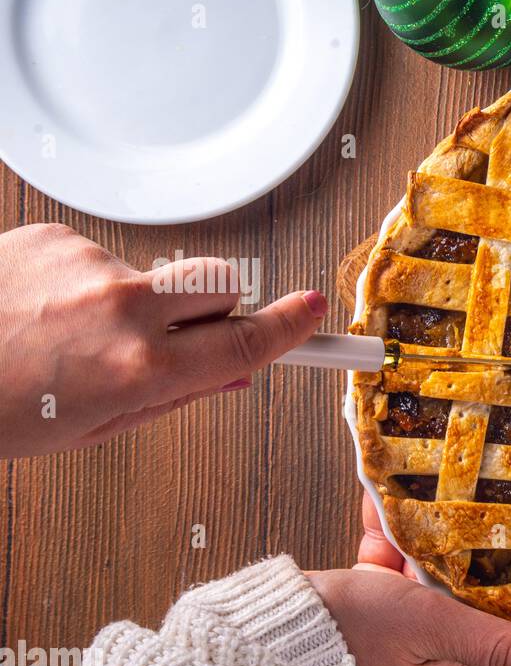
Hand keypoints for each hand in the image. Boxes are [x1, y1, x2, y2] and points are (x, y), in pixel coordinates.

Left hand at [0, 222, 326, 457]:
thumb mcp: (91, 429)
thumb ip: (171, 396)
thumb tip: (225, 375)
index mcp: (139, 370)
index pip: (244, 344)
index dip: (290, 330)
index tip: (314, 316)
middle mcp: (122, 309)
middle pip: (221, 285)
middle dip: (222, 308)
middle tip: (191, 335)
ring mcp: (88, 266)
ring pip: (154, 277)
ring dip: (134, 303)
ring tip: (70, 335)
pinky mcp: (54, 236)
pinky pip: (98, 258)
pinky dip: (82, 284)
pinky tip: (41, 309)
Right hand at [305, 496, 510, 665]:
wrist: (274, 623)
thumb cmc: (354, 632)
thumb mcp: (435, 629)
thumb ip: (496, 645)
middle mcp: (437, 644)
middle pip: (482, 597)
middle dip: (490, 559)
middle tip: (509, 517)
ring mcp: (406, 617)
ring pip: (439, 567)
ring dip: (438, 535)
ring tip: (446, 494)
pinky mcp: (376, 592)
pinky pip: (397, 552)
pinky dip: (394, 529)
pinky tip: (391, 498)